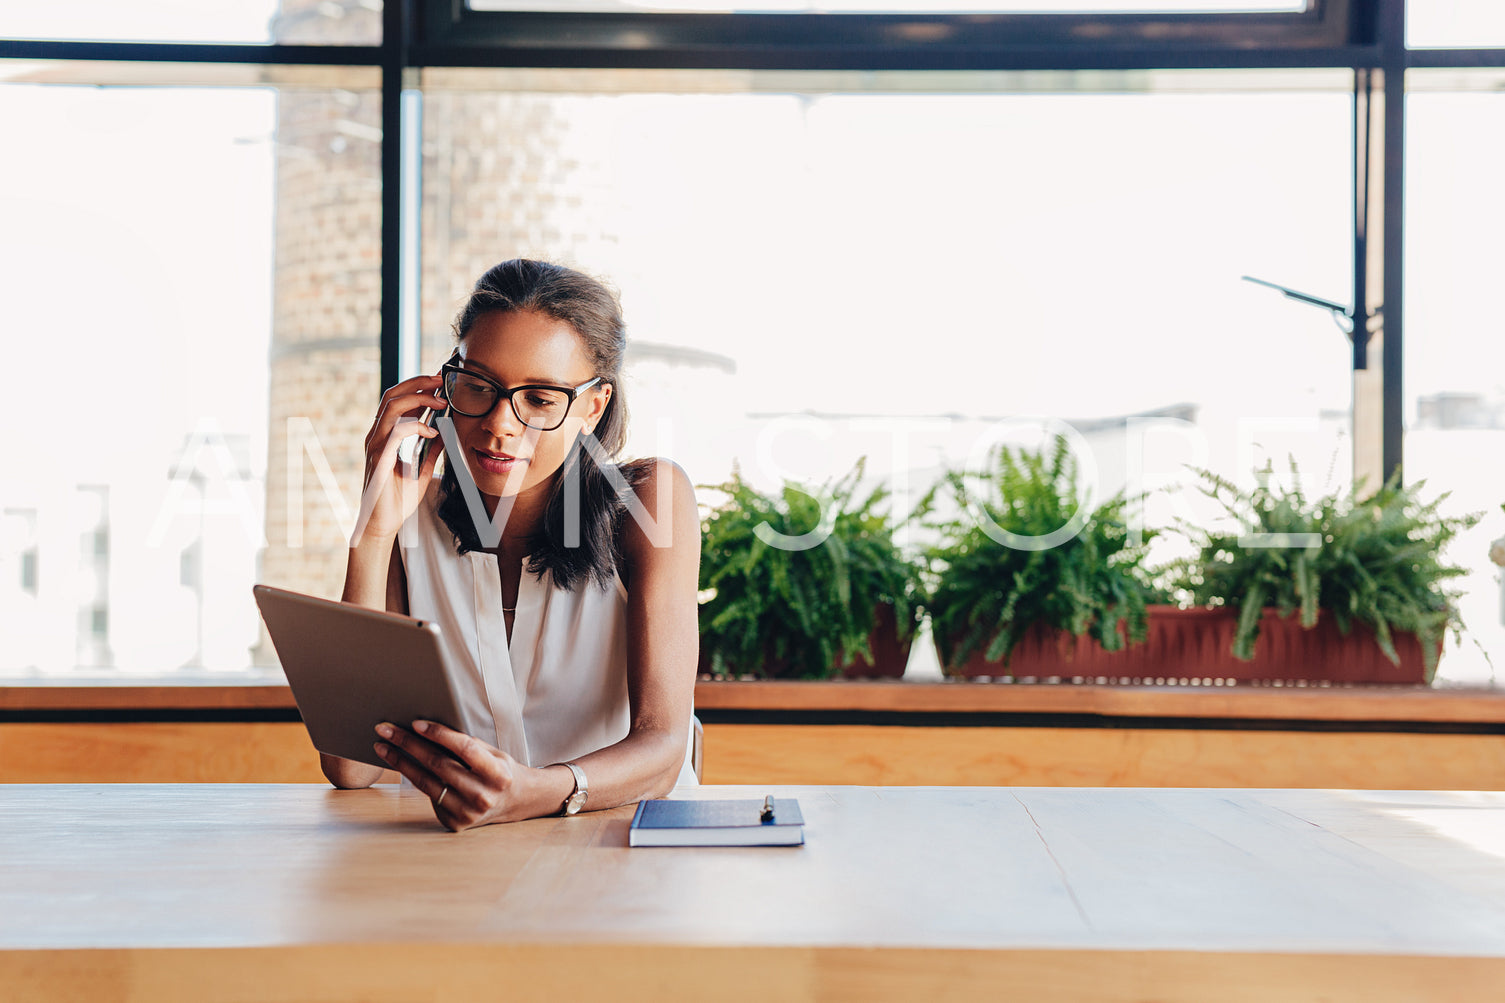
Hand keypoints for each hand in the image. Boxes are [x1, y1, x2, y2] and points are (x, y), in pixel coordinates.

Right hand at [351, 374, 444, 544]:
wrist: (382, 525)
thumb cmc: (397, 501)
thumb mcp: (421, 470)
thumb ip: (430, 451)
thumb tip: (445, 432)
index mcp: (384, 436)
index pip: (396, 400)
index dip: (416, 386)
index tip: (439, 382)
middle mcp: (376, 437)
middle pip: (391, 396)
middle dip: (417, 383)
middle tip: (440, 379)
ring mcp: (375, 446)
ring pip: (391, 408)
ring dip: (419, 400)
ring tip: (442, 401)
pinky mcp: (379, 459)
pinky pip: (395, 432)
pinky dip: (415, 426)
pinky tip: (432, 431)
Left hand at [373, 719, 532, 830]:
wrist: (513, 802)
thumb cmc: (499, 770)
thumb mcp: (493, 753)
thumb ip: (467, 744)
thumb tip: (429, 729)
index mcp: (498, 775)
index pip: (464, 749)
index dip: (439, 734)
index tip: (416, 723)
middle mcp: (483, 796)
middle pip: (439, 764)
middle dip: (409, 744)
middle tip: (386, 730)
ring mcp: (467, 813)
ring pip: (426, 782)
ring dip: (400, 762)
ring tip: (383, 747)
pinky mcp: (454, 822)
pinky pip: (428, 795)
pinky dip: (414, 778)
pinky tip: (402, 765)